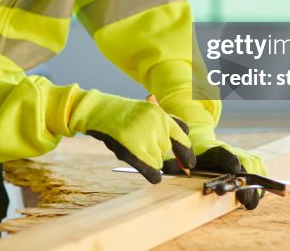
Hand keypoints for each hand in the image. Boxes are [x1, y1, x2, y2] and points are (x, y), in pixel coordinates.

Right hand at [69, 90, 195, 183]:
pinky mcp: (135, 151)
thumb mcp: (147, 112)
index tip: (189, 164)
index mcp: (162, 115)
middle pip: (167, 151)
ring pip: (158, 161)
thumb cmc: (123, 115)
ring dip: (150, 160)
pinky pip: (153, 171)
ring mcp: (146, 138)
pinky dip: (154, 176)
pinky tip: (155, 177)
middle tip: (144, 147)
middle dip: (159, 153)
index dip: (186, 152)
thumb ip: (164, 128)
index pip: (183, 137)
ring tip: (132, 146)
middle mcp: (158, 126)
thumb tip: (183, 157)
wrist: (100, 111)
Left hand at [154, 95, 266, 208]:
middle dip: (246, 181)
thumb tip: (162, 170)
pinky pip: (261, 175)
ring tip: (247, 202)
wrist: (204, 144)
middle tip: (243, 198)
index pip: (224, 152)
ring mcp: (246, 157)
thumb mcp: (183, 159)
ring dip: (254, 187)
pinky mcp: (254, 164)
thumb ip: (173, 165)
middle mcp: (233, 151)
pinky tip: (251, 200)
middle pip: (246, 164)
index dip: (230, 159)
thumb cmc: (194, 155)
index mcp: (214, 149)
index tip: (235, 167)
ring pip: (256, 170)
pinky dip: (259, 187)